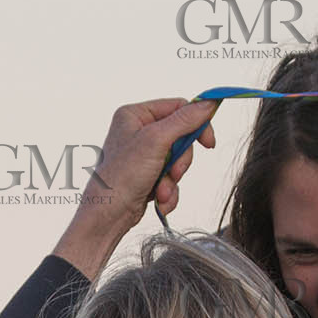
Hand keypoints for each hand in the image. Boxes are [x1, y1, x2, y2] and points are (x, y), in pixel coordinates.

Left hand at [52, 97, 218, 278]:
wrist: (108, 215)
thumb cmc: (122, 176)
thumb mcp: (156, 141)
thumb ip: (184, 121)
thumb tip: (209, 102)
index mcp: (135, 114)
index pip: (178, 107)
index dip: (197, 124)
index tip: (209, 143)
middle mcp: (138, 130)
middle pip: (181, 136)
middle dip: (180, 161)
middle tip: (173, 172)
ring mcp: (143, 153)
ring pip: (178, 159)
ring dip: (174, 179)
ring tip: (161, 190)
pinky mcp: (148, 173)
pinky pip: (171, 176)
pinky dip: (169, 190)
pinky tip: (159, 199)